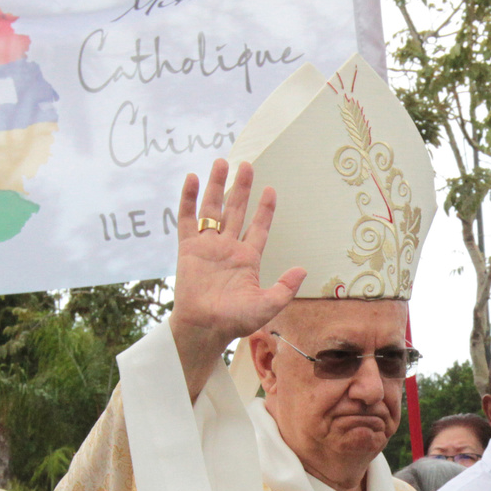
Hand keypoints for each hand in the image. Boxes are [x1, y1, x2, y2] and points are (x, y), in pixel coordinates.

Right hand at [169, 159, 307, 374]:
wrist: (205, 327)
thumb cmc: (235, 321)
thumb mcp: (267, 305)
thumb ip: (285, 287)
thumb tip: (303, 269)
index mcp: (248, 259)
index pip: (258, 228)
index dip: (264, 209)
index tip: (270, 190)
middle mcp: (228, 248)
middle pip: (236, 211)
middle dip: (241, 188)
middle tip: (246, 165)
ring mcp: (207, 246)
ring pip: (213, 209)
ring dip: (216, 186)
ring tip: (221, 163)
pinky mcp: (188, 248)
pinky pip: (187, 219)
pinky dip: (188, 199)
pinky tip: (191, 178)